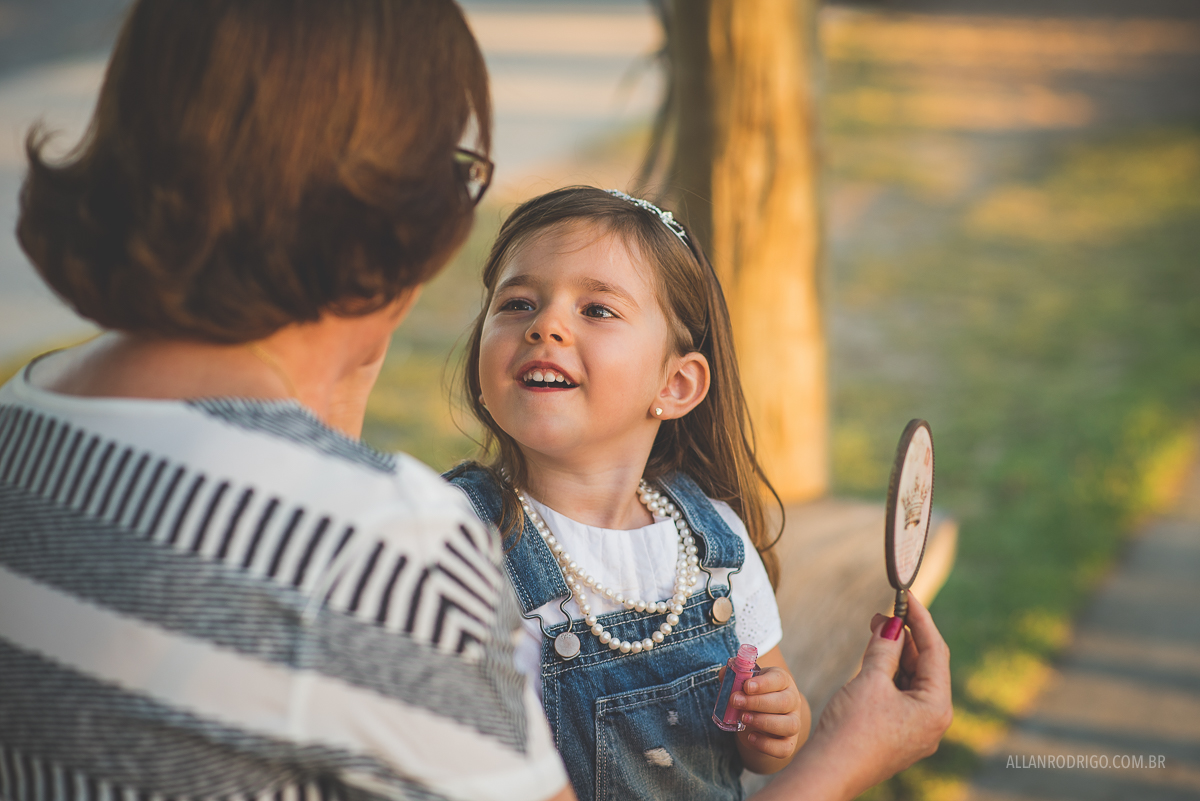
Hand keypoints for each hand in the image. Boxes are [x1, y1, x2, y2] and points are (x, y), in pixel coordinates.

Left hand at [731, 646, 810, 772]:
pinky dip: (767, 745)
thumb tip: (723, 675)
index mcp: (782, 681)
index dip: (763, 683)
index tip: (746, 686)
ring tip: (743, 719)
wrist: (760, 715)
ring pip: (790, 725)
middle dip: (757, 703)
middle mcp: (793, 700)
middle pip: (784, 702)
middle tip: (735, 702)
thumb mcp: (744, 681)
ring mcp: (793, 722)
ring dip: (764, 722)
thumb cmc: (752, 694)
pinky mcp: (789, 742)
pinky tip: (750, 737)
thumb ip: (733, 676)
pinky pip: (784, 748)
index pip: (779, 679)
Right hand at [788, 594, 951, 799]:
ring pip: (912, 681)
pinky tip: (874, 659)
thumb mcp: (870, 680)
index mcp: (936, 708)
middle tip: (885, 612)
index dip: (921, 620)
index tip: (907, 596)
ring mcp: (916, 730)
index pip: (935, 652)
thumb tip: (891, 624)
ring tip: (876, 630)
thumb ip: (885, 648)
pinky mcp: (899, 735)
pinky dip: (889, 674)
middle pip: (926, 667)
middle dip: (906, 637)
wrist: (829, 771)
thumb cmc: (851, 729)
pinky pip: (900, 696)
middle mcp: (933, 721)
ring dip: (896, 655)